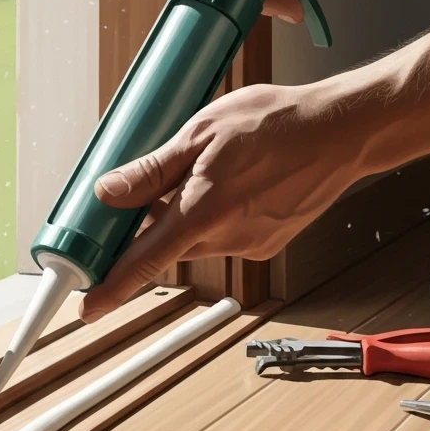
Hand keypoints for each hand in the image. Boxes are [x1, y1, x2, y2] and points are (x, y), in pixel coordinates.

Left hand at [79, 82, 363, 320]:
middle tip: (147, 190)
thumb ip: (152, 170)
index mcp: (204, 210)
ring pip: (198, 240)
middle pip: (169, 246)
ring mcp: (252, 244)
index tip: (88, 307)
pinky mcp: (269, 244)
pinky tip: (236, 182)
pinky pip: (226, 238)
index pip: (144, 261)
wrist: (342, 133)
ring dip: (189, 217)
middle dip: (152, 224)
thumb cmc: (278, 122)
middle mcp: (229, 237)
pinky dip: (218, 217)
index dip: (112, 289)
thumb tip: (109, 192)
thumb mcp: (201, 131)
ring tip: (210, 169)